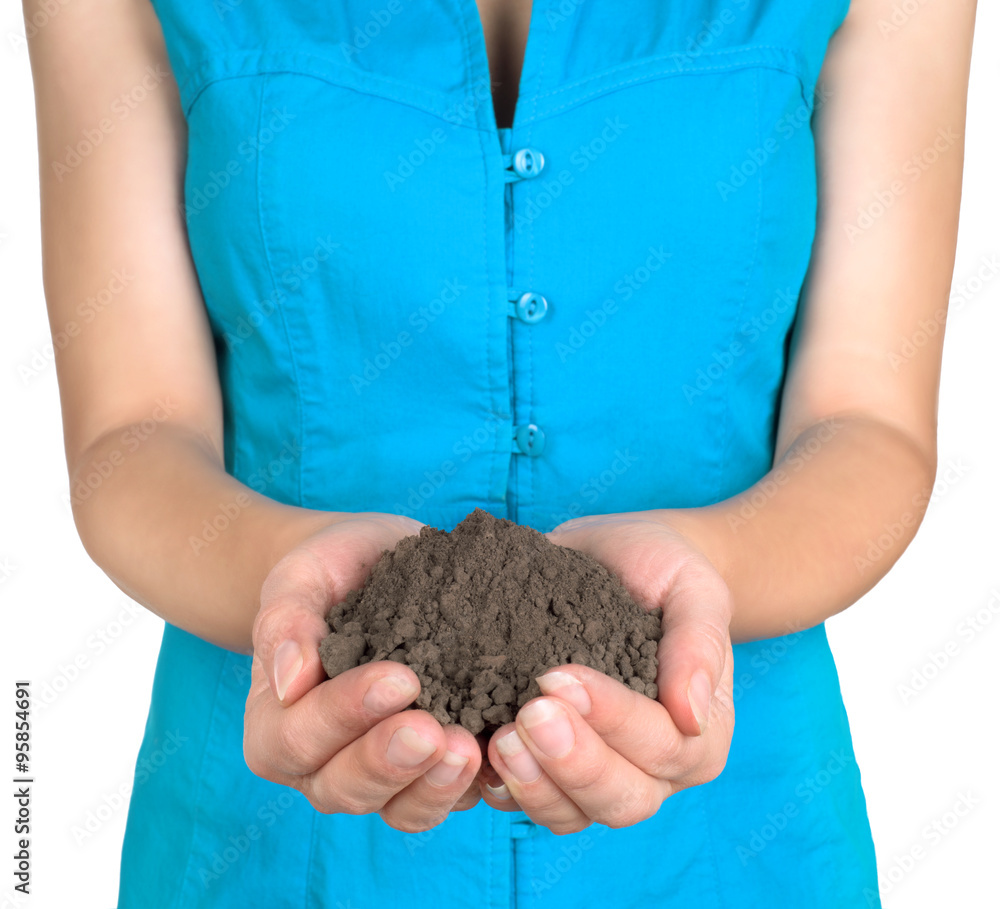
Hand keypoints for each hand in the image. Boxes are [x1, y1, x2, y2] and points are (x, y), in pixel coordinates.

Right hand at [243, 513, 483, 831]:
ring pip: (401, 809)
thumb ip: (287, 620)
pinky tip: (500, 752)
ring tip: (469, 750)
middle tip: (432, 730)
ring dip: (434, 786)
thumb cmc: (332, 571)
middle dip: (391, 761)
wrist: (381, 565)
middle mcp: (322, 765)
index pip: (297, 738)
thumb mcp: (302, 577)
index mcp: (277, 724)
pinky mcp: (431, 771)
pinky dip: (475, 785)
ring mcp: (380, 776)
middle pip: (345, 788)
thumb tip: (288, 680)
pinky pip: (449, 798)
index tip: (399, 678)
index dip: (344, 716)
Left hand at [480, 512, 734, 833]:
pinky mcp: (545, 769)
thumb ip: (699, 643)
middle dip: (572, 763)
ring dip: (533, 784)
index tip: (561, 676)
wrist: (613, 558)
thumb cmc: (661, 571)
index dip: (613, 719)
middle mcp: (652, 771)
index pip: (662, 746)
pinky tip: (476, 753)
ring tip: (499, 740)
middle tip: (528, 714)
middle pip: (620, 800)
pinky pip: (524, 801)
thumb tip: (692, 714)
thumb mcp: (692, 588)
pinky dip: (500, 786)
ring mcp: (595, 777)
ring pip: (569, 814)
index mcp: (695, 735)